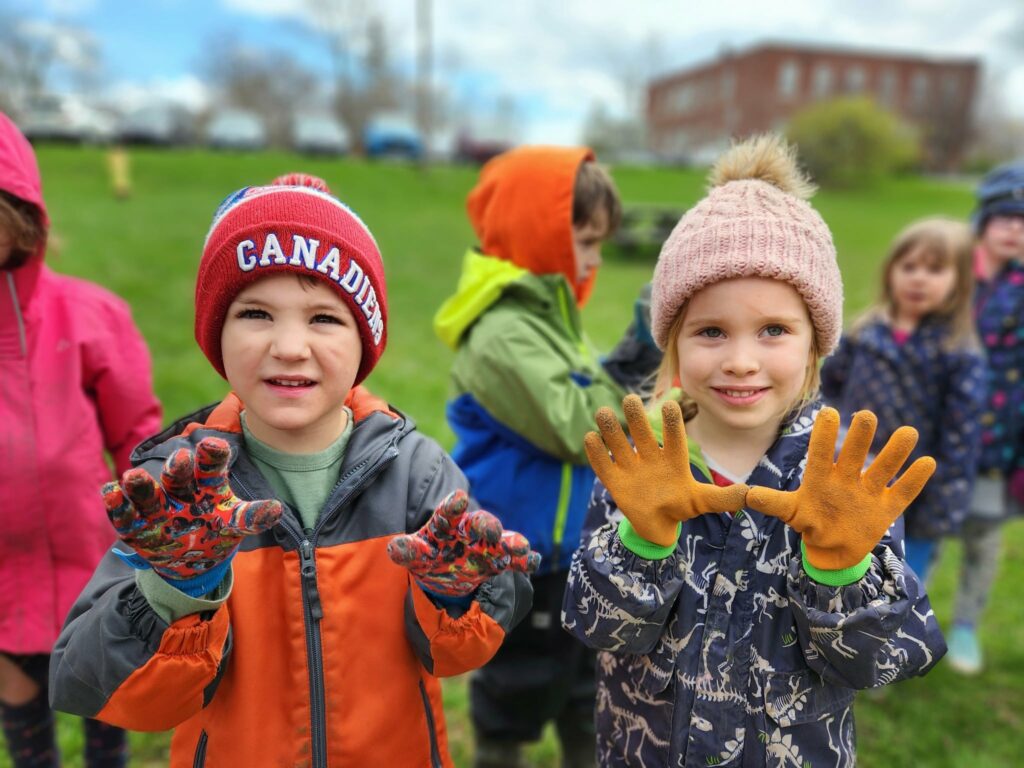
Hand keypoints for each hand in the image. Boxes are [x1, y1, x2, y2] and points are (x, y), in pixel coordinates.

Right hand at [103, 437, 282, 585]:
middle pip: (178, 475)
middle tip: (182, 458)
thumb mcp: (235, 522)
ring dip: (140, 485)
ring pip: (147, 492)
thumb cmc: (216, 530)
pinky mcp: (134, 526)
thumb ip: (253, 516)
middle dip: (178, 467)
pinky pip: (124, 514)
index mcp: (207, 484)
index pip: (211, 466)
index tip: (215, 445)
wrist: (190, 559)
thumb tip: (277, 509)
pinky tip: (109, 492)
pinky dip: (116, 505)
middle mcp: (180, 490)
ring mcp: (155, 507)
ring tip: (133, 477)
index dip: (212, 456)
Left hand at [387, 490, 540, 597]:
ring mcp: (486, 545)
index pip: (448, 513)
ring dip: (511, 543)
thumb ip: (406, 551)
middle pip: (480, 523)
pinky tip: (532, 561)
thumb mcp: (415, 555)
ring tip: (520, 548)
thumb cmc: (428, 556)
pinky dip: (523, 560)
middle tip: (492, 530)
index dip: (453, 506)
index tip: (459, 497)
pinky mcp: (497, 561)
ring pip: (502, 540)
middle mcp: (469, 530)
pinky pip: (513, 560)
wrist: (444, 572)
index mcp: (446, 524)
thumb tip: (393, 548)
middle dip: (487, 525)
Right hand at [584, 394, 748, 547]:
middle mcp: (650, 457)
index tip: (671, 404)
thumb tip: (749, 494)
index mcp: (672, 459)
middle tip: (630, 399)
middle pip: (642, 434)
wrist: (657, 525)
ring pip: (619, 444)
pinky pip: (604, 464)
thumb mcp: (702, 502)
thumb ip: (722, 498)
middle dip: (636, 418)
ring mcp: (631, 467)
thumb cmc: (681, 506)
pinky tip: (590, 437)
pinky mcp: (614, 480)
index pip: (673, 438)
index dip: (672, 423)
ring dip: (611, 429)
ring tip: (604, 412)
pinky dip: (596, 453)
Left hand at [746, 408, 935, 569]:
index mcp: (822, 476)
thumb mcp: (790, 512)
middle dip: (860, 437)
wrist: (833, 547)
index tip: (828, 412)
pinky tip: (927, 462)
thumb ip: (771, 503)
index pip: (822, 452)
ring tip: (908, 433)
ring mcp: (869, 491)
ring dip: (895, 452)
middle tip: (866, 416)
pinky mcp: (887, 507)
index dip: (825, 435)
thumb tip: (745, 495)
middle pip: (855, 454)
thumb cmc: (810, 520)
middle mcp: (847, 477)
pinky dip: (914, 480)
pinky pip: (903, 493)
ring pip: (883, 468)